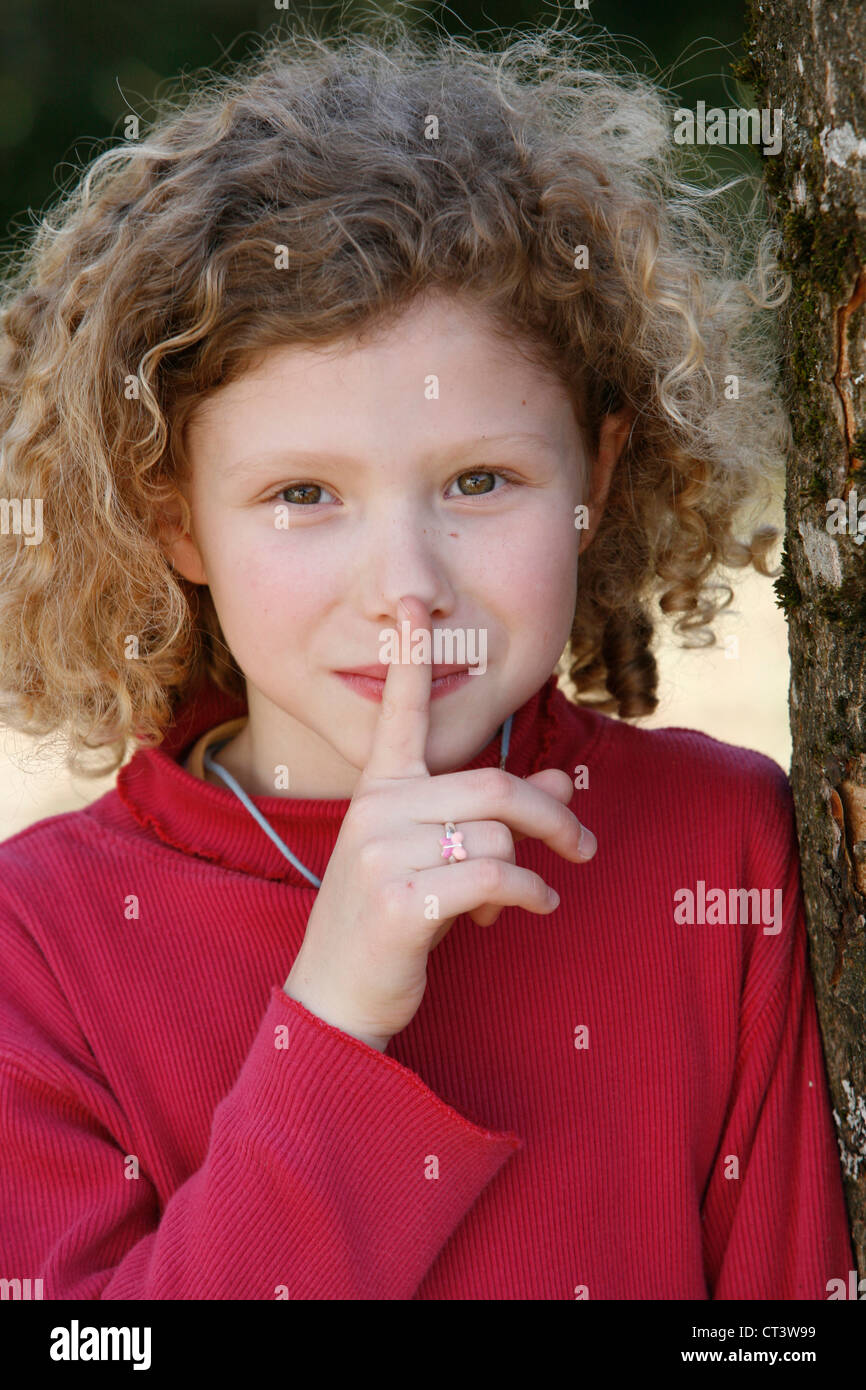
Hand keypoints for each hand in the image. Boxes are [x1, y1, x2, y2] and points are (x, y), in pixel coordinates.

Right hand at [283, 595, 596, 1049]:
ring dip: (526, 873)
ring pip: (496, 837)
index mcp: (379, 792)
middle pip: (493, 787)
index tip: (415, 603)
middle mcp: (375, 812)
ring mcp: (381, 855)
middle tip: (582, 844)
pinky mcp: (399, 901)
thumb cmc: (391, 921)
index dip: (410, 658)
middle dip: (550, 816)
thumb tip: (560, 780)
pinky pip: (493, 878)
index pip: (399, 714)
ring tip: (517, 899)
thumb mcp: (438, 859)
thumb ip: (495, 817)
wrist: (336, 997)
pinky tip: (535, 908)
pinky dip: (528, 894)